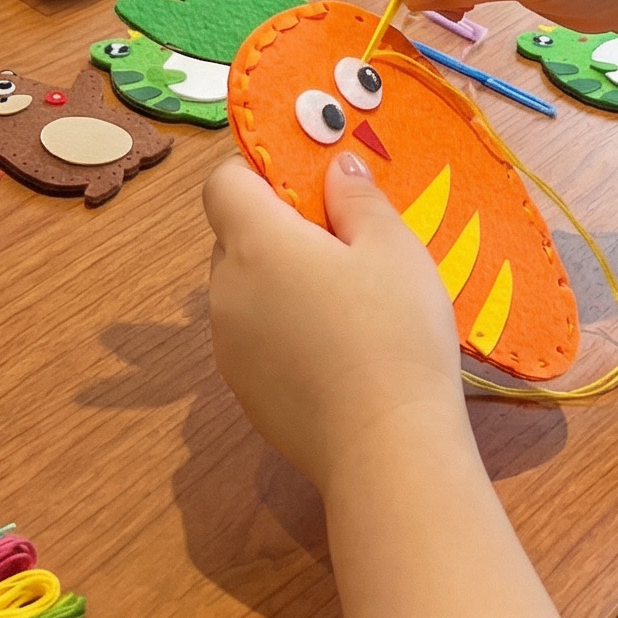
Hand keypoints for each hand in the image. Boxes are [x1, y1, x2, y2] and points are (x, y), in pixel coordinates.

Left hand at [204, 152, 469, 498]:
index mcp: (254, 245)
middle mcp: (225, 292)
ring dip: (279, 283)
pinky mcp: (243, 393)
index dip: (259, 174)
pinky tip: (335, 354)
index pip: (222, 184)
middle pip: (235, 237)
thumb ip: (358, 197)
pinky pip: (254, 337)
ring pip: (244, 290)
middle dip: (278, 230)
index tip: (309, 189)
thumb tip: (335, 166)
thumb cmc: (393, 333)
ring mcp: (228, 348)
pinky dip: (282, 331)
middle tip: (343, 246)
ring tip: (345, 306)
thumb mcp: (394, 248)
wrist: (387, 450)